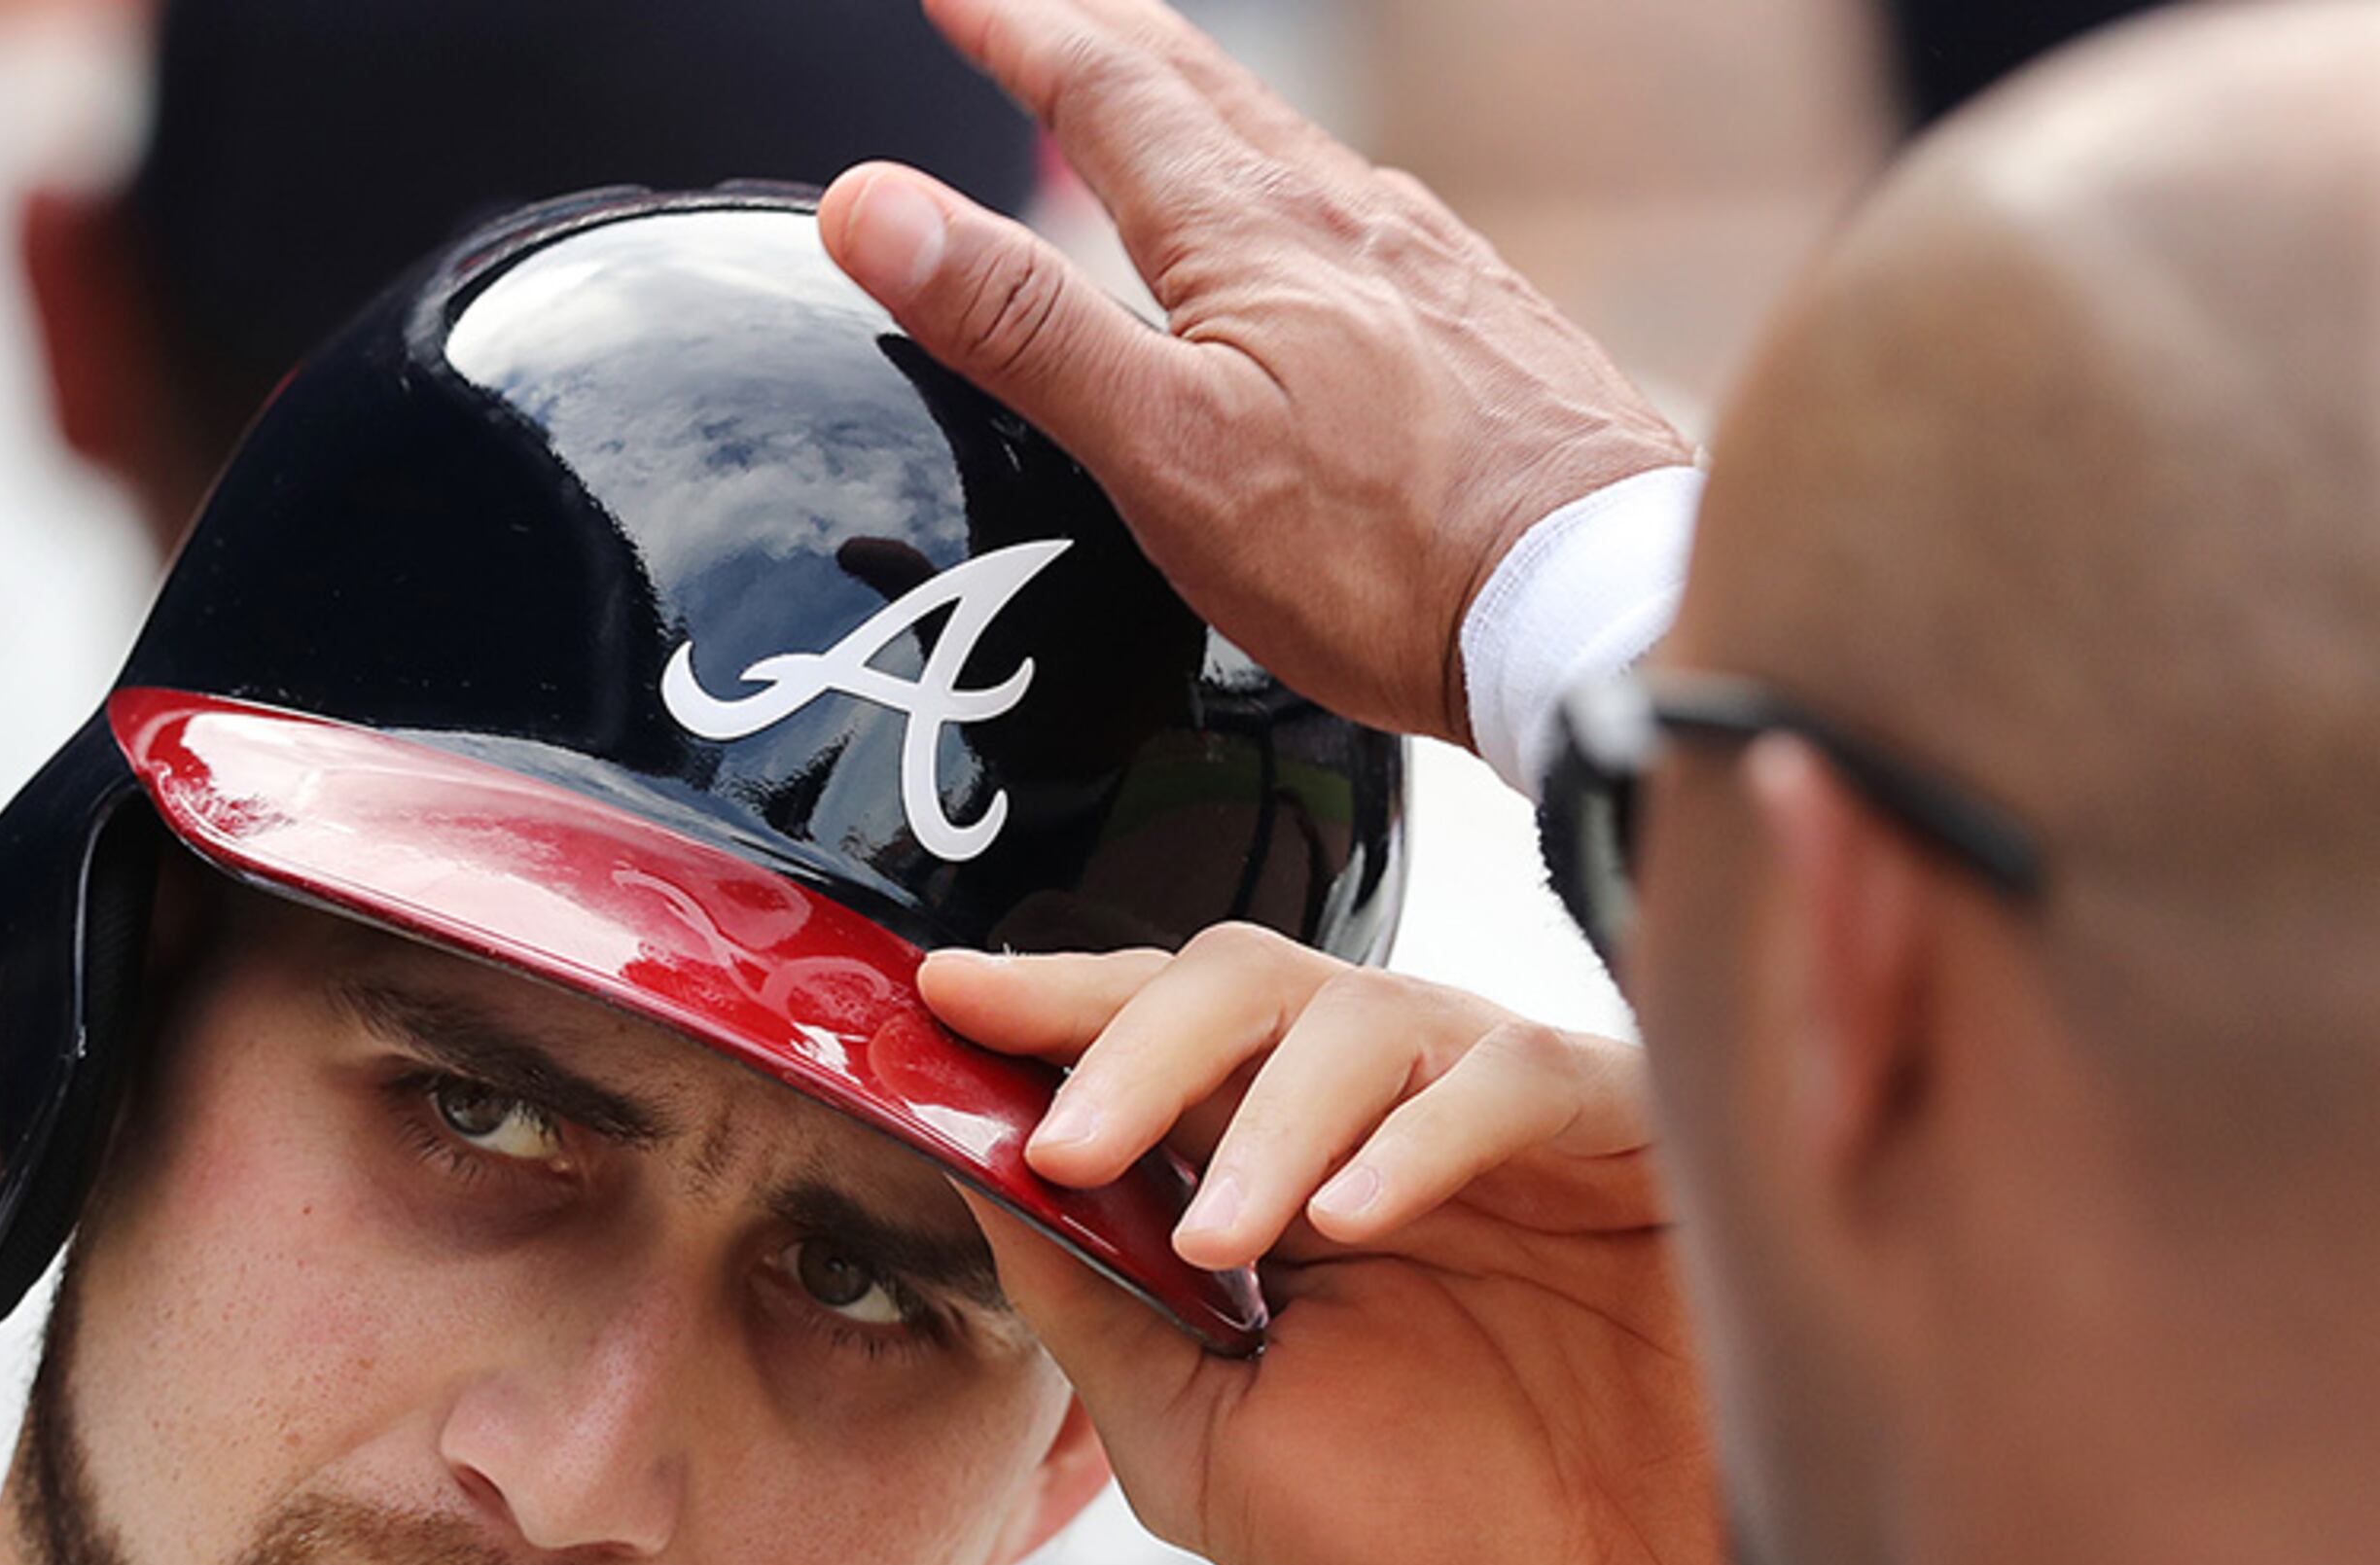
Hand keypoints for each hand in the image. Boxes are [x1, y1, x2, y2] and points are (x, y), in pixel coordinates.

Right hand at [817, 0, 1691, 749]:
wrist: (1594, 602)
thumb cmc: (1383, 555)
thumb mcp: (1162, 448)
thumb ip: (1018, 324)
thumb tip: (873, 203)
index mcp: (1251, 235)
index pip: (1105, 93)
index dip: (1016, 30)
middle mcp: (1349, 220)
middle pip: (1203, 89)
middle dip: (1103, 34)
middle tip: (1041, 9)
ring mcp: (1429, 268)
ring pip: (1287, 148)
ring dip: (1200, 106)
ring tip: (1155, 101)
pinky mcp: (1485, 327)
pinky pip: (1362, 219)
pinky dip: (1289, 190)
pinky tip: (1310, 239)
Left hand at [930, 928, 1786, 1564]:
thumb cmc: (1436, 1548)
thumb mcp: (1207, 1450)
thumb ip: (1093, 1314)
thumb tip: (966, 1175)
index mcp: (1270, 1173)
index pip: (1145, 1041)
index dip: (1046, 1008)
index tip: (937, 999)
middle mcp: (1379, 1113)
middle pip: (1239, 980)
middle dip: (1128, 1043)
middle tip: (1065, 1143)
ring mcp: (1504, 1109)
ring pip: (1362, 1008)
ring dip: (1266, 1113)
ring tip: (1222, 1240)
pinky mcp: (1630, 1130)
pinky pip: (1513, 1071)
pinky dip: (1418, 1133)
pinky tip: (1352, 1221)